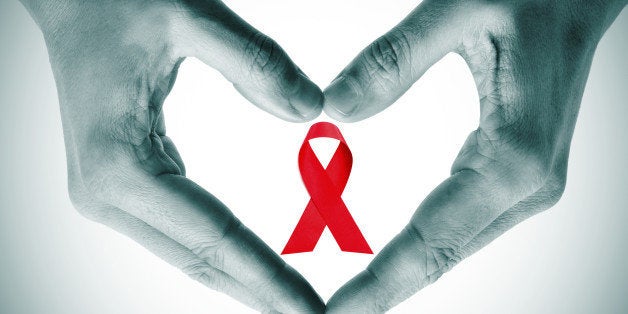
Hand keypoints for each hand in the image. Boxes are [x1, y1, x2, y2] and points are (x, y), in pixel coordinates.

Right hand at [20, 0, 323, 311]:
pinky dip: (224, 255)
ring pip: (190, 253)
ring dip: (243, 281)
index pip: (211, 236)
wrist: (69, 5)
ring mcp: (111, 195)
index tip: (311, 313)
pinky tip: (257, 271)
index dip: (266, 279)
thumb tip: (313, 110)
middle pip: (199, 259)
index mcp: (118, 162)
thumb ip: (255, 61)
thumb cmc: (117, 5)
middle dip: (259, 294)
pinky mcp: (124, 187)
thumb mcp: (190, 15)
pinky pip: (184, 233)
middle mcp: (107, 192)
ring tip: (294, 307)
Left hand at [324, 0, 625, 311]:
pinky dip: (421, 249)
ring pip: (452, 247)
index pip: (432, 238)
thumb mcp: (461, 7)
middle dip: (383, 292)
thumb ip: (395, 58)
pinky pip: (460, 225)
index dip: (380, 284)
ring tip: (349, 304)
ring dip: (400, 277)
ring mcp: (525, 185)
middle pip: (442, 256)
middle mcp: (526, 184)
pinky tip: (390, 262)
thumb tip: (334, 110)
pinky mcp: (515, 176)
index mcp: (514, 154)